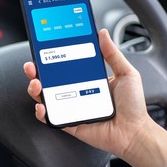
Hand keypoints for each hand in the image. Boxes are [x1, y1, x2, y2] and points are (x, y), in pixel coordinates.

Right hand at [24, 29, 166, 166]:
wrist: (134, 132)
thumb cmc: (132, 106)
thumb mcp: (126, 73)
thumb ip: (112, 54)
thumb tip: (103, 34)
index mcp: (86, 79)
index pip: (63, 65)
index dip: (51, 57)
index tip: (44, 48)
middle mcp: (75, 92)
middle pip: (49, 80)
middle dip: (35, 71)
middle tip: (33, 66)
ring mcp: (70, 107)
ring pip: (45, 96)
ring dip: (35, 88)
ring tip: (37, 83)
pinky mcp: (68, 122)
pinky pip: (50, 117)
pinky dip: (41, 112)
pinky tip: (42, 105)